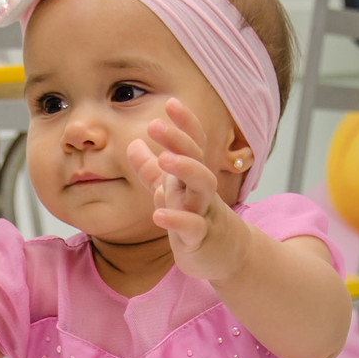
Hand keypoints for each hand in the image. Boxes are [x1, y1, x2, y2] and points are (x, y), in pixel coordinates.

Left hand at [126, 98, 238, 278]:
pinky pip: (193, 226)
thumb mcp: (171, 192)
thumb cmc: (195, 217)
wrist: (225, 254)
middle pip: (196, 158)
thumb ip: (150, 170)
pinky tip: (158, 215)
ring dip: (185, 169)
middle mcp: (200, 189)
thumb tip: (133, 143)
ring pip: (203, 186)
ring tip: (164, 159)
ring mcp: (204, 212)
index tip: (170, 102)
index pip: (193, 144)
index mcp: (192, 175)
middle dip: (180, 140)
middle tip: (156, 124)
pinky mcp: (201, 238)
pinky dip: (177, 220)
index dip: (184, 123)